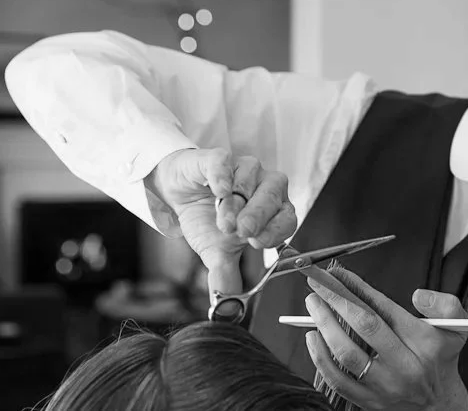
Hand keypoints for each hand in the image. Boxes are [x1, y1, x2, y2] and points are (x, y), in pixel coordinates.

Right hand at [147, 148, 296, 300]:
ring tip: (222, 220)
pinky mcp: (220, 157)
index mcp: (273, 210)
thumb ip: (225, 276)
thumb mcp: (216, 253)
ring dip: (235, 203)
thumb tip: (229, 309)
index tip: (258, 243)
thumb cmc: (206, 220)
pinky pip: (227, 162)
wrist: (178, 195)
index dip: (276, 230)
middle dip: (258, 216)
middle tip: (241, 233)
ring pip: (250, 179)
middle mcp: (265, 186)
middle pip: (274, 196)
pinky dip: (223, 176)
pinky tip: (218, 189)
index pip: (288, 218)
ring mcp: (244, 169)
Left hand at [304, 268, 467, 410]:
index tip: (339, 274)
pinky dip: (320, 358)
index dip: (358, 288)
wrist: (438, 404)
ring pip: (347, 355)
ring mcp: (385, 386)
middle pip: (365, 326)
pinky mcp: (368, 401)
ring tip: (313, 304)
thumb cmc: (441, 359)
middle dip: (337, 300)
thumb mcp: (457, 327)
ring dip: (325, 325)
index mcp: (424, 343)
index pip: (386, 308)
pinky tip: (313, 337)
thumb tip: (418, 296)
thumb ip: (446, 304)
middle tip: (318, 283)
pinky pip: (337, 380)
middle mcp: (405, 366)